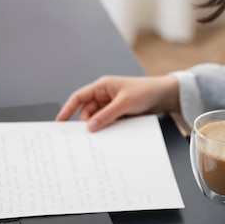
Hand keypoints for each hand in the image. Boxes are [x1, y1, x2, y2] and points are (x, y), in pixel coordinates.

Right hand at [55, 75, 180, 131]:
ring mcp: (112, 105)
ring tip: (101, 137)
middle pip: (88, 112)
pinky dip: (107, 128)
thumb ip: (107, 115)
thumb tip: (91, 126)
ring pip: (98, 119)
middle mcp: (105, 95)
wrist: (164, 95)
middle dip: (87, 123)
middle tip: (85, 137)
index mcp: (102, 86)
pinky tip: (110, 135)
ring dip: (99, 127)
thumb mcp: (124, 103)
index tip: (59, 122)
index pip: (79, 97)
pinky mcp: (119, 113)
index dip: (67, 109)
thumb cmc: (146, 90)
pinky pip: (108, 122)